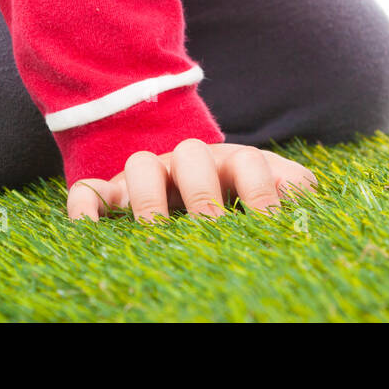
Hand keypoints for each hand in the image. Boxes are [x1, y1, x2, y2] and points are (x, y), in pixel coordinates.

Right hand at [65, 138, 318, 221]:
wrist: (194, 191)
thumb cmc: (239, 200)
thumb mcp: (270, 190)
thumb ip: (290, 187)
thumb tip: (302, 192)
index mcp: (232, 163)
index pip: (249, 161)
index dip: (260, 189)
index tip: (269, 223)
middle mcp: (188, 162)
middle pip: (191, 155)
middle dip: (202, 193)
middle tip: (211, 228)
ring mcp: (148, 176)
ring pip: (139, 165)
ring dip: (148, 197)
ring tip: (155, 233)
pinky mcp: (113, 196)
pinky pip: (89, 191)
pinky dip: (86, 206)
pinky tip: (89, 231)